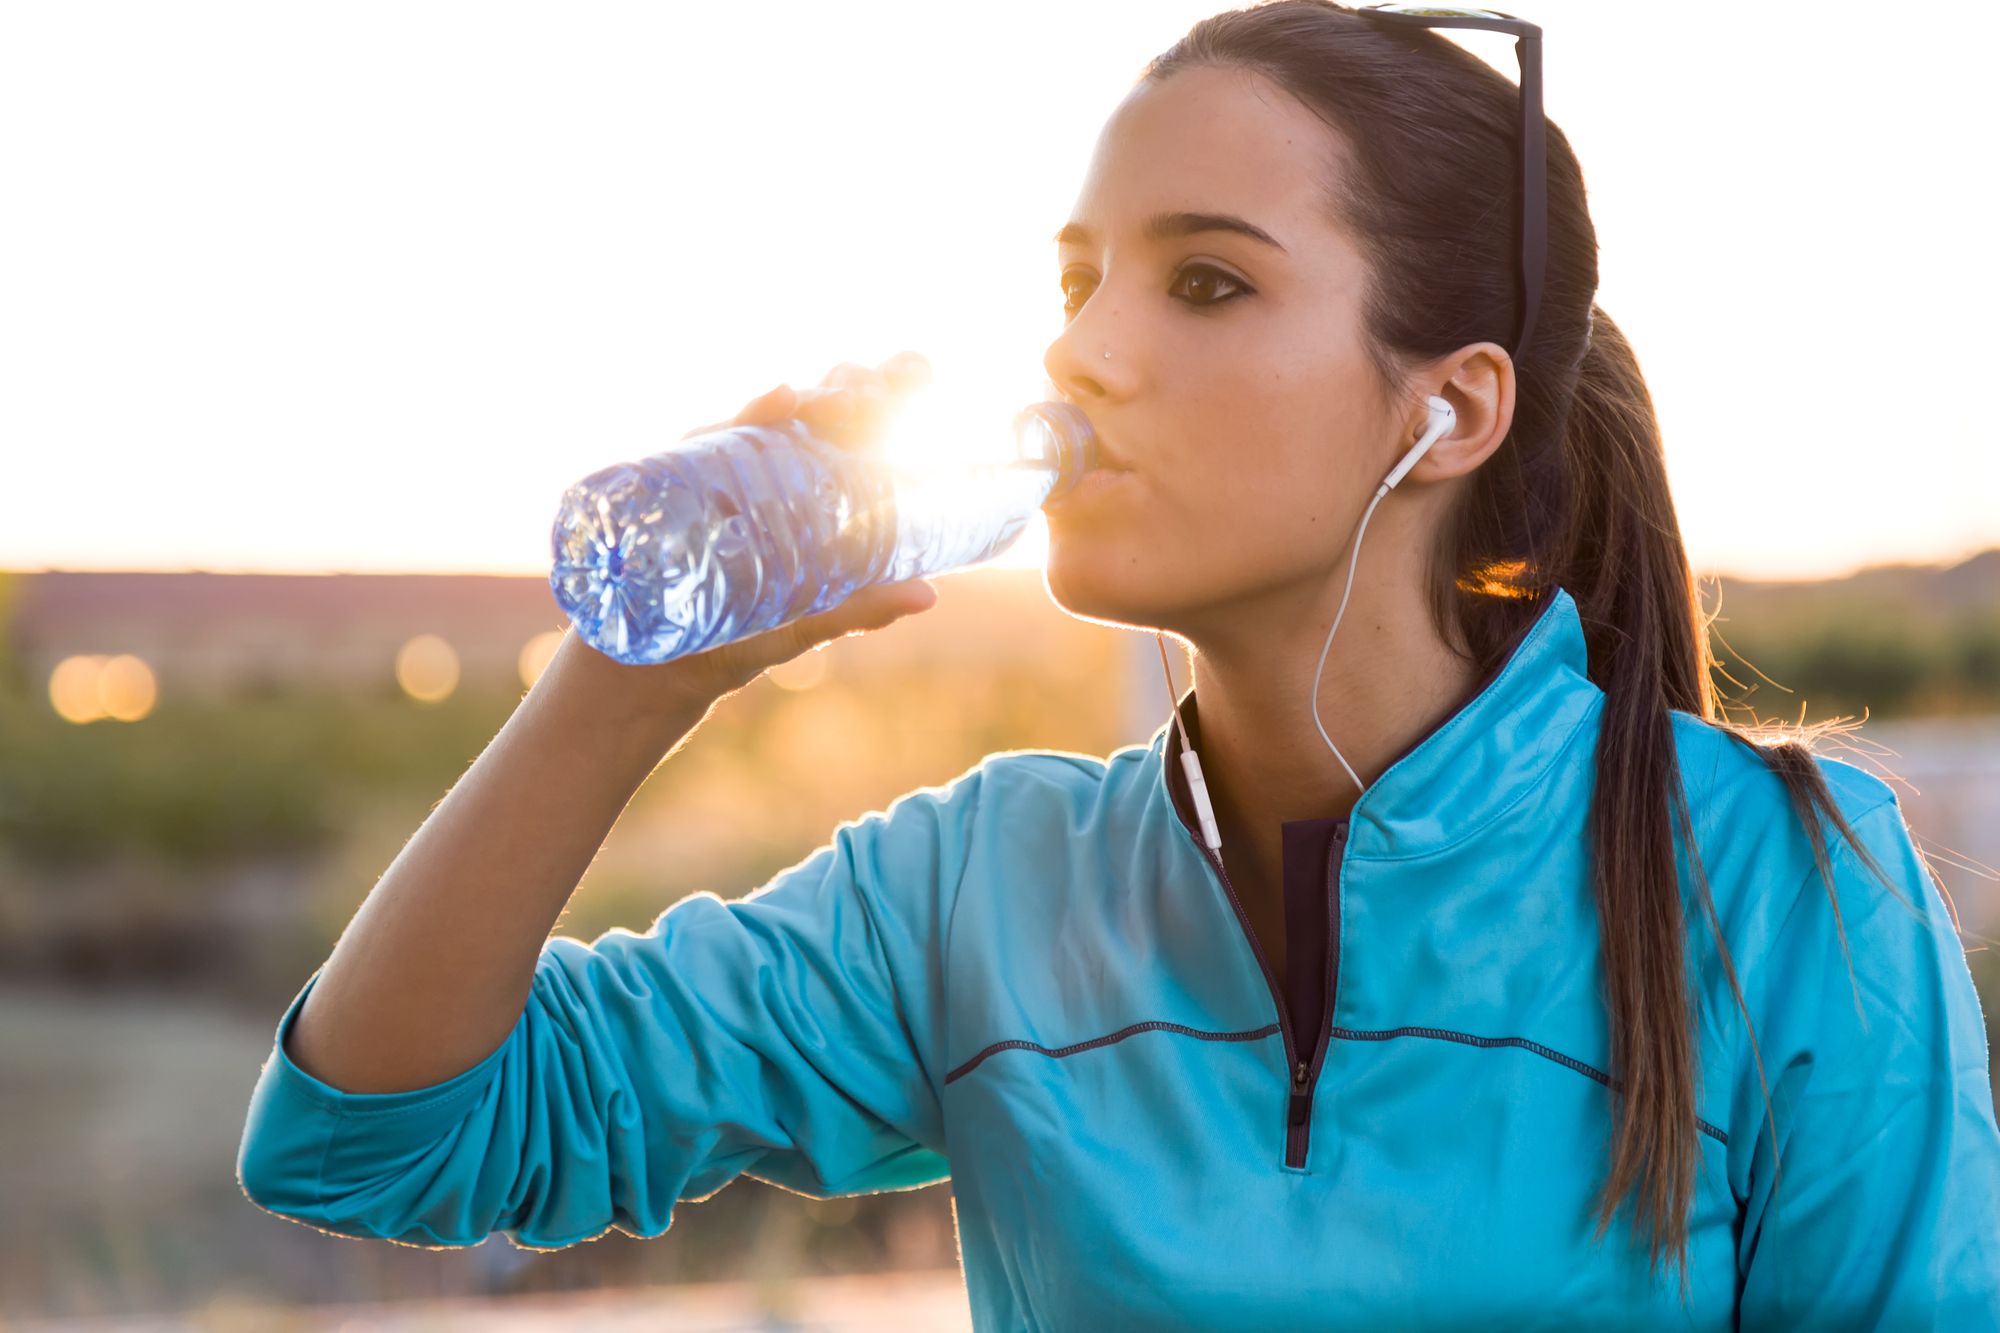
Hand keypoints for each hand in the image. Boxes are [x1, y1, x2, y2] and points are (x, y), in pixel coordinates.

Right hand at [658, 351, 939, 700]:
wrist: (654, 669)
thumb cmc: (735, 635)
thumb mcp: (804, 623)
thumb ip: (860, 609)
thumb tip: (928, 594)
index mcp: (806, 491)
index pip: (849, 427)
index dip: (885, 389)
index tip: (919, 370)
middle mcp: (766, 469)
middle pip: (814, 410)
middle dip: (853, 384)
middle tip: (891, 379)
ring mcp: (722, 470)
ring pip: (769, 417)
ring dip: (811, 397)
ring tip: (846, 393)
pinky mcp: (680, 482)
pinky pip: (710, 440)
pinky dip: (746, 418)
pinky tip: (780, 400)